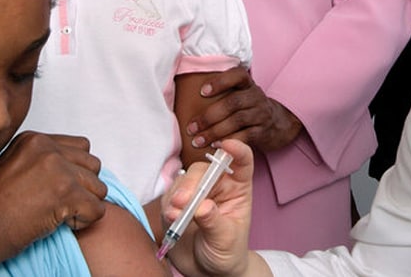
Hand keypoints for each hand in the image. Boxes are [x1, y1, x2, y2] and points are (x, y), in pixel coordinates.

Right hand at [0, 132, 106, 256]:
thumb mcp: (12, 165)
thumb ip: (41, 159)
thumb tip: (72, 166)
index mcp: (35, 140)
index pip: (81, 147)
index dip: (75, 171)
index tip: (57, 187)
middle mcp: (48, 149)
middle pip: (93, 165)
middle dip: (83, 187)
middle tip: (59, 203)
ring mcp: (59, 170)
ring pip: (98, 188)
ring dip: (84, 204)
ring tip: (57, 213)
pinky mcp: (67, 194)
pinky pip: (97, 210)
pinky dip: (84, 221)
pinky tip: (60, 223)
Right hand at [162, 139, 255, 276]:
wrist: (206, 271)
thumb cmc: (226, 253)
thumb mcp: (226, 240)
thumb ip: (215, 223)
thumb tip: (202, 206)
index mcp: (237, 189)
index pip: (242, 162)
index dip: (236, 150)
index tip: (227, 145)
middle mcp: (217, 186)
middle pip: (204, 170)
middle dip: (192, 183)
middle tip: (183, 202)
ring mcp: (196, 193)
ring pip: (184, 180)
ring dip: (177, 195)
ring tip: (176, 216)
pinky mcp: (177, 203)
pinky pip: (169, 195)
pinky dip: (168, 204)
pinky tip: (171, 218)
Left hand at [186, 66, 303, 152]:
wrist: (278, 123)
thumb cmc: (248, 108)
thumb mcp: (240, 94)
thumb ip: (222, 93)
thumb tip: (185, 97)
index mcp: (247, 84)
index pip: (238, 75)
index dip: (220, 82)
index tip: (202, 92)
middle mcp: (256, 96)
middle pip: (232, 102)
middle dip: (209, 116)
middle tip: (191, 127)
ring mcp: (261, 114)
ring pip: (237, 120)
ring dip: (214, 131)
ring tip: (198, 140)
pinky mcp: (263, 131)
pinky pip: (245, 136)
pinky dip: (229, 141)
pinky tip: (216, 146)